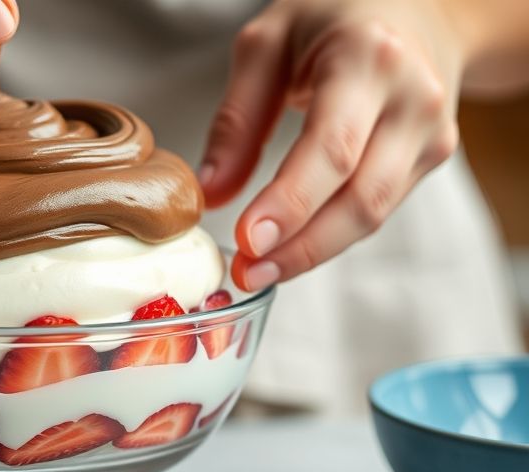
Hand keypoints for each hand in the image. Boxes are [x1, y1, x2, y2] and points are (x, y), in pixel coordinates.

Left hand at [200, 0, 463, 290]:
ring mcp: (431, 132)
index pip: (332, 148)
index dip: (290, 203)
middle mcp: (413, 98)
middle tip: (246, 272)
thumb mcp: (266, 45)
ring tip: (260, 270)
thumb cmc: (333, 16)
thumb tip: (210, 192)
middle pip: (361, 196)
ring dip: (314, 252)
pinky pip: (377, 208)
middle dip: (300, 246)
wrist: (419, 6)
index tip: (248, 240)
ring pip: (374, 214)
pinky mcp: (432, 156)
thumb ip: (237, 120)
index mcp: (368, 58)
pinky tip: (292, 247)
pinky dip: (332, 234)